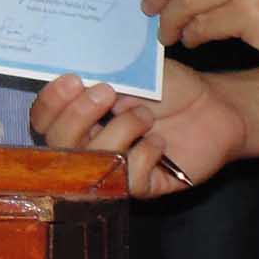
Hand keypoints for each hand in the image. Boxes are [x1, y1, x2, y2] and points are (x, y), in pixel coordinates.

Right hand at [28, 63, 244, 197]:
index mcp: (80, 116)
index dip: (50, 103)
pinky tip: (159, 142)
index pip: (43, 120)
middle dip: (78, 116)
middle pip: (58, 145)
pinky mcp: (142, 186)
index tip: (73, 80)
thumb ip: (99, 76)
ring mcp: (114, 169)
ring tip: (146, 115)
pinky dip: (143, 156)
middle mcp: (90, 145)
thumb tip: (74, 78)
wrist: (215, 105)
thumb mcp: (132, 72)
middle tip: (108, 93)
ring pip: (92, 163)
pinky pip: (127, 181)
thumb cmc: (172, 87)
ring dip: (120, 131)